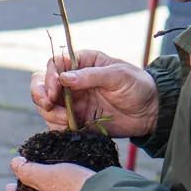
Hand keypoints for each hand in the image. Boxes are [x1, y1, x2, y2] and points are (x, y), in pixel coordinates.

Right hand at [31, 50, 158, 138]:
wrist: (150, 112)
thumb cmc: (138, 86)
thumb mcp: (118, 75)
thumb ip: (91, 75)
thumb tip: (64, 78)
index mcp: (82, 63)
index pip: (54, 65)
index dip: (48, 77)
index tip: (54, 91)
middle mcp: (73, 81)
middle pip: (42, 84)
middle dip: (40, 95)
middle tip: (48, 105)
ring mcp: (73, 102)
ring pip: (46, 106)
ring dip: (50, 114)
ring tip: (67, 120)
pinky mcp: (76, 120)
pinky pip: (56, 124)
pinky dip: (57, 127)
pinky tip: (71, 127)